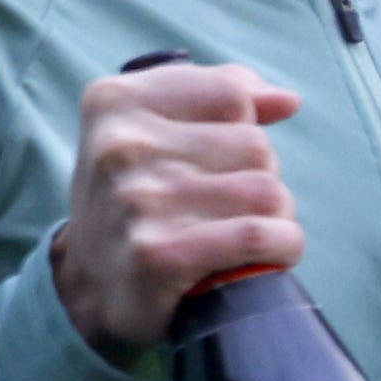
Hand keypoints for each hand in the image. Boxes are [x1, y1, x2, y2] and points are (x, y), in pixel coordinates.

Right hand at [52, 63, 305, 357]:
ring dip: (275, 218)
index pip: (232, 95)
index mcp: (115, 101)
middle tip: (229, 208)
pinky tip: (270, 254)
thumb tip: (287, 99)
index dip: (246, 130)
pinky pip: (257, 235)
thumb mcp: (155, 130)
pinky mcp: (159, 254)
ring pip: (267, 192)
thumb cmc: (139, 199)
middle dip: (260, 179)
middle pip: (255, 146)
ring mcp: (138, 200)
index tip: (224, 159)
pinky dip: (282, 246)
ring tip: (244, 232)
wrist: (92, 286)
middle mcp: (121, 145)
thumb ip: (220, 97)